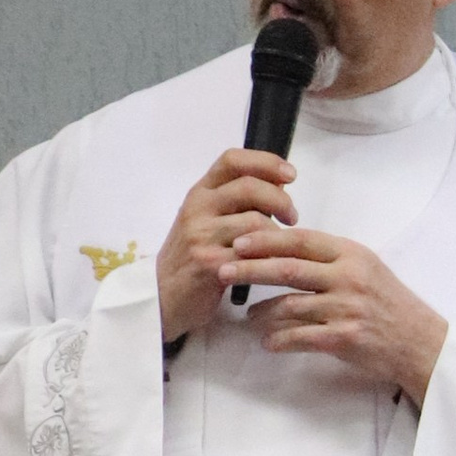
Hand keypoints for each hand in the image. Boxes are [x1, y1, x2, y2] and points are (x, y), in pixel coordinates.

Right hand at [158, 148, 299, 340]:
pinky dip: (270, 259)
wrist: (162, 295)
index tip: (291, 174)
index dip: (266, 162)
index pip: (232, 160)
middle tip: (292, 217)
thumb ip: (236, 201)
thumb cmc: (192, 256)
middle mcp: (198, 208)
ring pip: (255, 222)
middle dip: (280, 200)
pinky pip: (251, 255)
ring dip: (278, 235)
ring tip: (282, 247)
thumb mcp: (207, 220)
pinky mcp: (209, 264)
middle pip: (249, 187)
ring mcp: (202, 235)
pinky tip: (274, 265)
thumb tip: (279, 183)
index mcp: (200, 193)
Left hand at [243, 230, 450, 405]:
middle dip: (250, 269)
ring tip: (246, 316)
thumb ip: (330, 259)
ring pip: (290, 305)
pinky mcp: (344, 337)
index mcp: (350, 254)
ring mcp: (346, 308)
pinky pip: (301, 337)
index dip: (264, 240)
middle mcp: (347, 277)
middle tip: (223, 270)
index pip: (299, 240)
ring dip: (262, 312)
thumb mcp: (365, 268)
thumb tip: (287, 249)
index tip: (238, 241)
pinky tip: (267, 342)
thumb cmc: (390, 304)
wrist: (420, 342)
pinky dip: (280, 340)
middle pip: (287, 269)